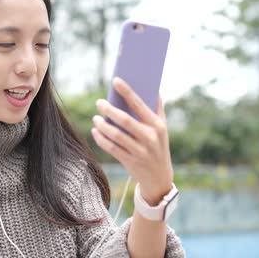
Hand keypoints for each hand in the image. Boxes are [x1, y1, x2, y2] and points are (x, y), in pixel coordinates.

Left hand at [91, 77, 173, 204]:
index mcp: (157, 125)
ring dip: (103, 125)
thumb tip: (153, 87)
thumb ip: (157, 108)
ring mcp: (140, 151)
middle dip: (109, 110)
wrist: (160, 177)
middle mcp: (149, 138)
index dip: (127, 91)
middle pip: (125, 120)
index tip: (115, 80)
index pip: (140, 105)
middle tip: (99, 103)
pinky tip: (95, 131)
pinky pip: (112, 148)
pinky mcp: (130, 161)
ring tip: (96, 118)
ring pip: (116, 136)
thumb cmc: (158, 145)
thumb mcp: (162, 128)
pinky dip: (101, 139)